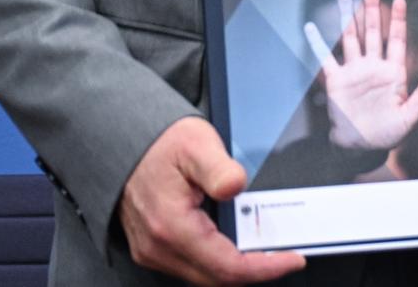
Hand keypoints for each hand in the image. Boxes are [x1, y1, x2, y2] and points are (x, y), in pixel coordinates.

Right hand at [119, 116, 304, 283]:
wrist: (124, 145)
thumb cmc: (161, 144)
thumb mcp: (196, 144)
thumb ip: (219, 168)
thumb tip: (236, 185)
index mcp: (171, 227)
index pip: (226, 267)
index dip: (264, 268)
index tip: (293, 259)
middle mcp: (158, 248)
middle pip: (217, 279)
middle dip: (256, 270)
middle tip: (286, 253)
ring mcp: (153, 251)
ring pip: (205, 276)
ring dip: (237, 266)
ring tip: (266, 247)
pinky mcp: (154, 249)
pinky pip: (193, 266)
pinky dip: (220, 261)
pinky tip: (238, 242)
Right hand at [302, 0, 417, 150]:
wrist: (362, 147)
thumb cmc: (389, 133)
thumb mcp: (409, 116)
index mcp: (393, 72)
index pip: (397, 40)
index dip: (398, 20)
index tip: (399, 0)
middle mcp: (373, 66)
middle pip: (372, 31)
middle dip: (371, 9)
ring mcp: (354, 72)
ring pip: (350, 38)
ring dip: (347, 17)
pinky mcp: (337, 81)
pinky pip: (326, 58)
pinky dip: (319, 43)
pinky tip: (312, 27)